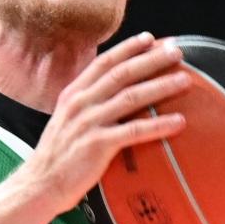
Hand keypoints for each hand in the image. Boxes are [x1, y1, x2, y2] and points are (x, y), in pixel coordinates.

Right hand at [17, 35, 189, 216]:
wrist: (39, 185)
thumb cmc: (57, 157)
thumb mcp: (66, 120)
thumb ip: (87, 105)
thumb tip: (113, 96)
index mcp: (73, 94)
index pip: (104, 62)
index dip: (128, 48)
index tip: (151, 39)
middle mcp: (81, 103)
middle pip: (122, 73)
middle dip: (152, 59)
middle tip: (177, 51)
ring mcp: (89, 122)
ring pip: (132, 97)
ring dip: (161, 86)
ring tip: (185, 80)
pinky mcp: (98, 145)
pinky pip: (135, 131)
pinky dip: (159, 124)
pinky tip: (179, 121)